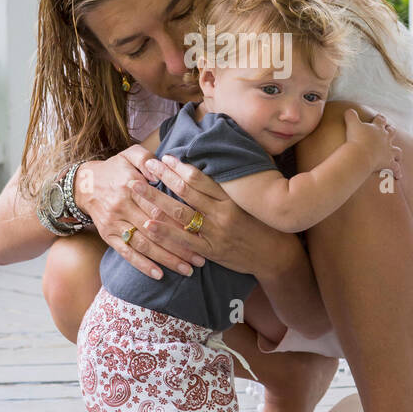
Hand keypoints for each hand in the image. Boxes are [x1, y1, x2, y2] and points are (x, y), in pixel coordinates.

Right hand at [73, 149, 209, 280]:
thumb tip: (160, 171)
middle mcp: (122, 207)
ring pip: (143, 244)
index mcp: (130, 187)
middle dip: (179, 246)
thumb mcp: (130, 154)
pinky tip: (159, 274)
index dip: (179, 221)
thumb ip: (147, 159)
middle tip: (200, 258)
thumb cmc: (115, 169)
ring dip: (166, 259)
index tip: (199, 232)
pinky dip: (142, 265)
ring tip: (187, 270)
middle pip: (155, 229)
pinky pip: (126, 253)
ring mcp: (114, 223)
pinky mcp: (108, 236)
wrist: (84, 184)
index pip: (158, 206)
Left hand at [131, 152, 278, 277]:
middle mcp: (221, 212)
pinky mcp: (212, 251)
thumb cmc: (261, 225)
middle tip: (146, 165)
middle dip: (163, 177)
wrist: (276, 255)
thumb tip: (208, 170)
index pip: (200, 178)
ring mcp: (215, 232)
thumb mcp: (247, 202)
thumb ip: (228, 188)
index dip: (181, 167)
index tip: (166, 157)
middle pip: (186, 191)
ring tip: (137, 188)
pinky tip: (147, 224)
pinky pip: (184, 241)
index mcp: (230, 198)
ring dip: (155, 199)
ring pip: (180, 213)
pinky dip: (164, 232)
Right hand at [343, 108, 402, 175]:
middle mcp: (385, 139)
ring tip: (397, 155)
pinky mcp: (388, 163)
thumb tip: (348, 110)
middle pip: (391, 132)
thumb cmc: (356, 138)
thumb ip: (350, 115)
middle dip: (390, 131)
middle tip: (389, 131)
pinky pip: (395, 168)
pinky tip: (398, 176)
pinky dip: (397, 172)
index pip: (380, 120)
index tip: (380, 117)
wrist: (361, 154)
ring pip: (397, 151)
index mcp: (377, 128)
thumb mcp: (351, 123)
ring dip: (397, 153)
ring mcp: (388, 151)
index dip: (380, 118)